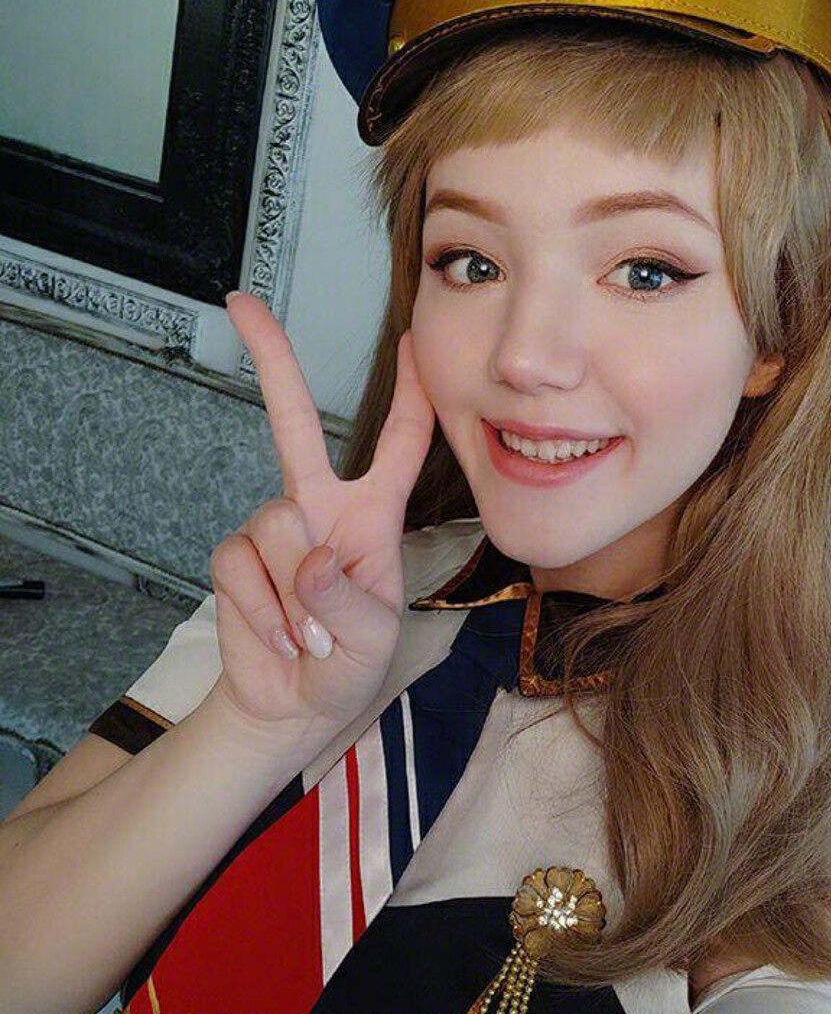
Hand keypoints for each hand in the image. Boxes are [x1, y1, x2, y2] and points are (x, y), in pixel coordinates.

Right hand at [208, 290, 435, 733]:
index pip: (398, 444)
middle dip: (272, 360)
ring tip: (312, 632)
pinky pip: (242, 568)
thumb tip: (309, 557)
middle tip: (241, 306)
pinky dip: (264, 613)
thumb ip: (346, 600)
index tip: (412, 340)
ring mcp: (274, 530)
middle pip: (295, 422)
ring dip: (295, 594)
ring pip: (277, 524)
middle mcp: (321, 507)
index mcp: (373, 515)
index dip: (411, 393)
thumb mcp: (373, 640)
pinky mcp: (235, 558)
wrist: (293, 708)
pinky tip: (283, 637)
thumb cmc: (349, 665)